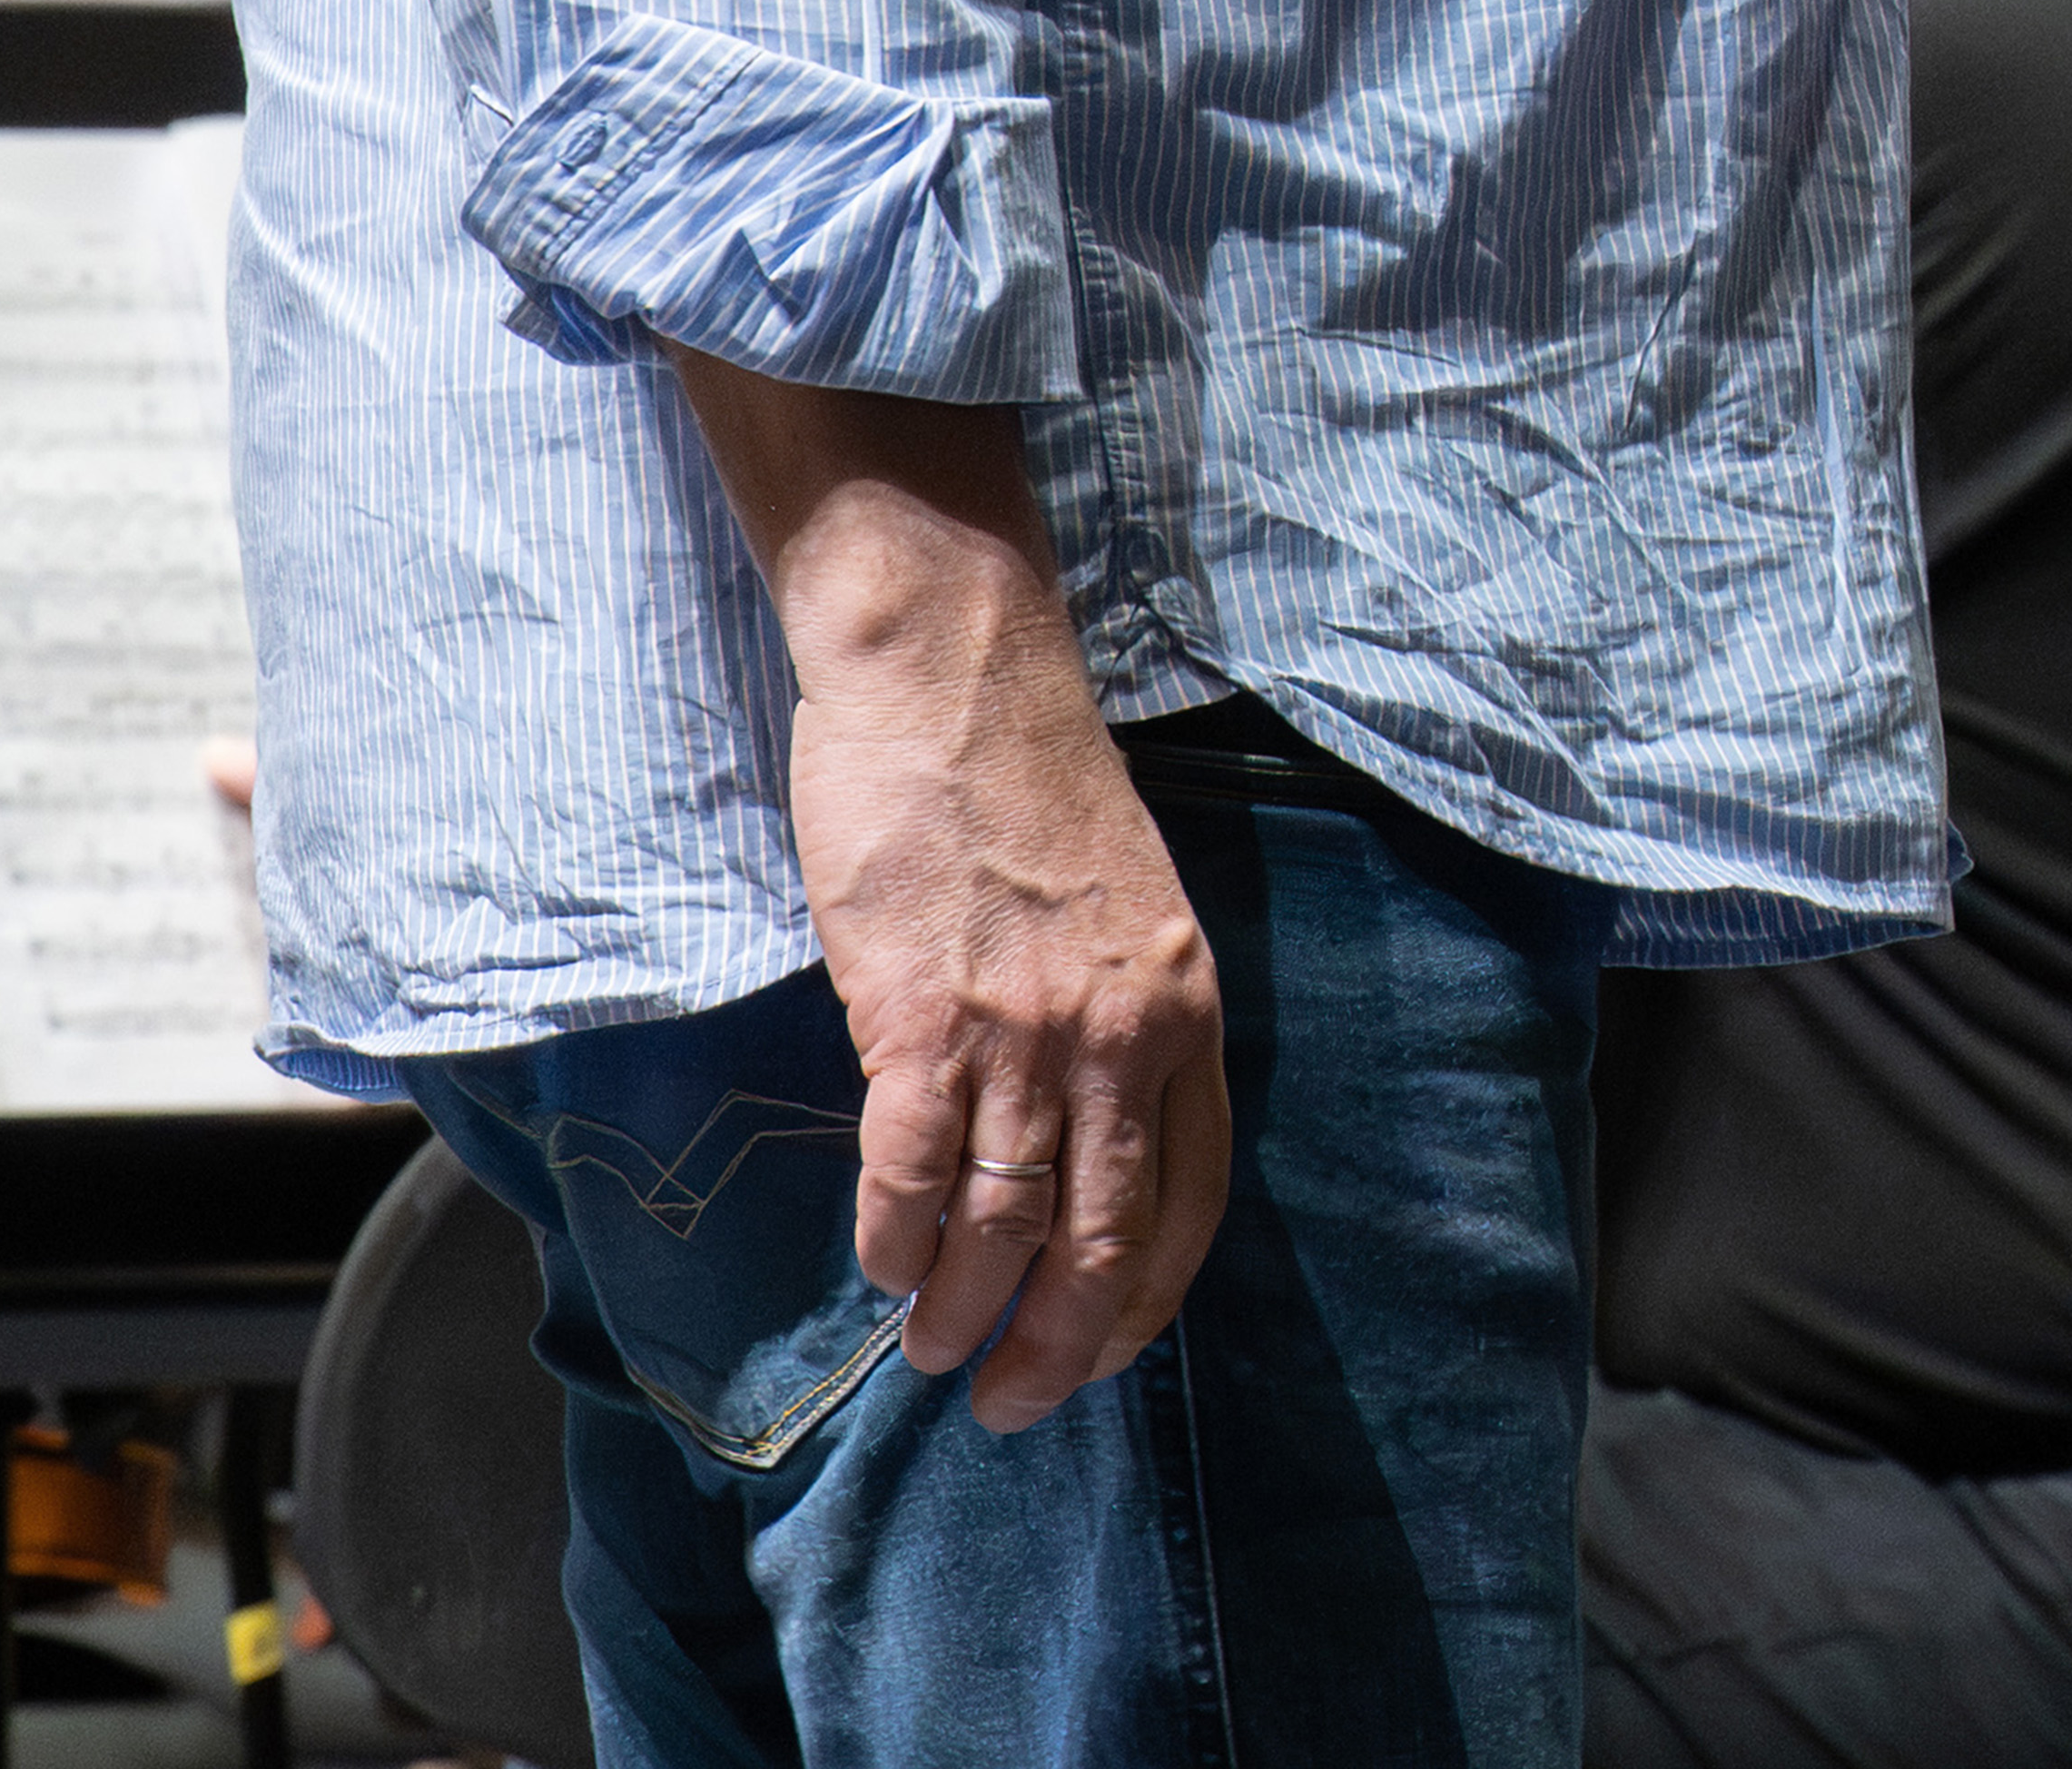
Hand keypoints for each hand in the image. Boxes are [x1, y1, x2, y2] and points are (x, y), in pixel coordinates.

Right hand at [668, 367, 1233, 1436]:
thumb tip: (1081, 1134)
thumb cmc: (1026, 777)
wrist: (954, 666)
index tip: (1101, 1352)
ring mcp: (1024, 1031)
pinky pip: (913, 1173)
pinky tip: (883, 1267)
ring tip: (930, 1357)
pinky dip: (897, 1241)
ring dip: (964, 1315)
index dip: (1143, 1300)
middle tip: (1010, 1406)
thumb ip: (1120, 1015)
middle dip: (1056, 1347)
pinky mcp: (921, 1016)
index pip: (1188, 1202)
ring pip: (1005, 1228)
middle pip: (1100, 1241)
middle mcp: (1121, 1036)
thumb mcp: (1128, 904)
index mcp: (1185, 1009)